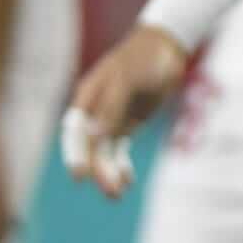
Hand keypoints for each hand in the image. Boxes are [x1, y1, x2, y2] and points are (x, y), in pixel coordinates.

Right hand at [63, 23, 188, 198]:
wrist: (167, 48)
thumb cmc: (143, 58)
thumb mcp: (127, 78)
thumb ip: (111, 105)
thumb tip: (94, 135)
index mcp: (87, 97)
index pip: (75, 131)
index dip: (75, 153)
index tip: (79, 175)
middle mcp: (95, 111)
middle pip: (90, 146)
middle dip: (97, 169)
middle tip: (110, 189)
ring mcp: (111, 118)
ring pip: (104, 152)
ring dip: (109, 173)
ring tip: (118, 193)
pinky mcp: (127, 124)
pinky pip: (119, 150)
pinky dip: (122, 165)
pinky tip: (128, 180)